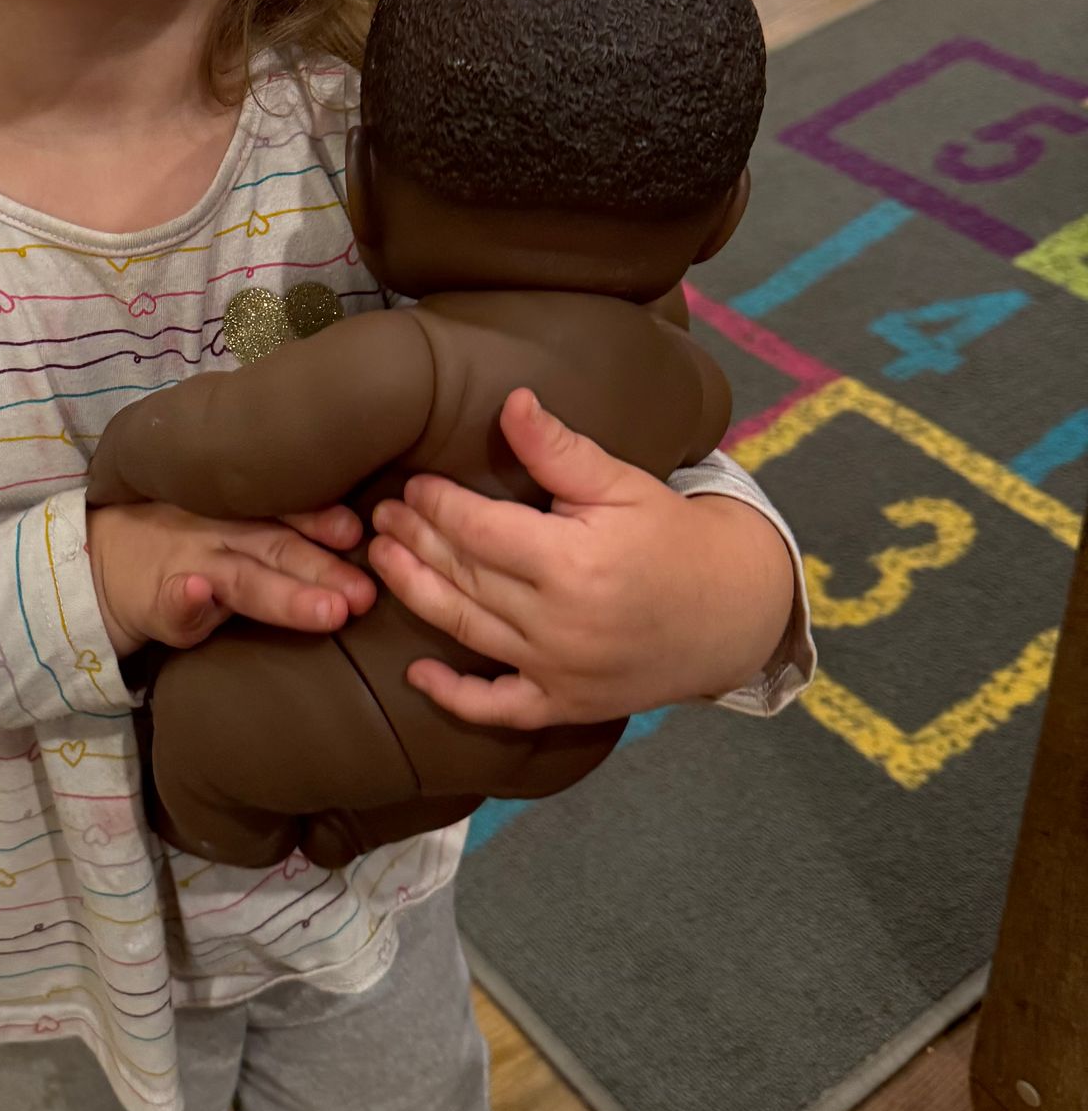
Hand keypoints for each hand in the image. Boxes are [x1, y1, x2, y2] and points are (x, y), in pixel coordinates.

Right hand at [87, 500, 373, 657]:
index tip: (357, 531)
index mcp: (240, 511)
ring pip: (242, 580)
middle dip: (324, 570)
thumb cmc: (179, 535)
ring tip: (327, 612)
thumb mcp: (226, 517)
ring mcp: (189, 565)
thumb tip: (360, 527)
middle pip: (277, 548)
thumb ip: (280, 518)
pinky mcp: (160, 604)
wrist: (98, 560)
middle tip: (366, 593)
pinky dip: (188, 599)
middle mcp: (219, 531)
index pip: (287, 509)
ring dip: (285, 594)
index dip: (322, 518)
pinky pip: (174, 602)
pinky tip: (197, 594)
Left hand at [368, 388, 795, 727]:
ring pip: (467, 630)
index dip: (438, 506)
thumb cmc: (671, 537)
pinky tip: (416, 676)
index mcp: (573, 563)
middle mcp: (560, 623)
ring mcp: (560, 670)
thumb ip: (560, 450)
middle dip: (415, 542)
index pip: (480, 530)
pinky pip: (499, 709)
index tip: (413, 485)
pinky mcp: (565, 705)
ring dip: (416, 594)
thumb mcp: (623, 483)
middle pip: (465, 577)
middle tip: (380, 516)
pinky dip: (455, 698)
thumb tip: (511, 401)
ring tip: (380, 560)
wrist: (729, 612)